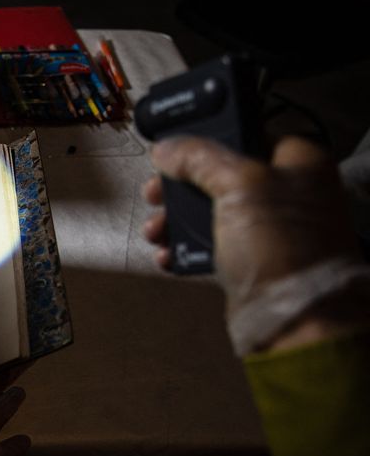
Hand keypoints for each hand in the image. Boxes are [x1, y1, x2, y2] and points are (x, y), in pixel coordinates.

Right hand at [142, 135, 360, 318]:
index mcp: (299, 162)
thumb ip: (199, 158)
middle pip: (219, 175)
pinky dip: (185, 248)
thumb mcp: (238, 185)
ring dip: (175, 219)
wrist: (294, 321)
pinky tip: (168, 253)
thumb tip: (167, 148)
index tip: (175, 148)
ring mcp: (269, 229)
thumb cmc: (282, 247)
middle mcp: (287, 192)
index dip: (208, 139)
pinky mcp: (252, 260)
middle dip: (180, 186)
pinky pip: (210, 245)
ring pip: (210, 211)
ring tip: (156, 229)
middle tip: (155, 192)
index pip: (247, 134)